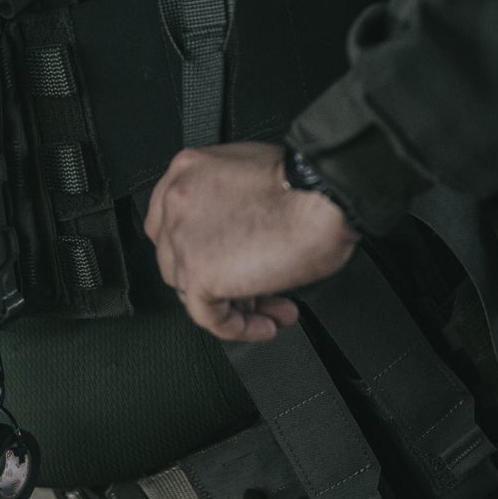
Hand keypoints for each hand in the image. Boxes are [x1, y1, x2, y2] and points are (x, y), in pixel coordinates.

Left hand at [144, 140, 356, 342]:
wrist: (324, 198)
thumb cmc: (307, 186)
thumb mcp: (254, 178)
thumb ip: (230, 203)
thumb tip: (234, 239)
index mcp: (188, 171)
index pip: (173, 223)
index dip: (202, 249)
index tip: (230, 263)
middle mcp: (177, 200)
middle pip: (178, 258)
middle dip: (221, 280)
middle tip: (258, 290)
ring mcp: (182, 236)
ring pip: (191, 289)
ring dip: (236, 305)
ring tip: (272, 310)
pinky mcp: (199, 270)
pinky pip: (209, 316)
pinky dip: (239, 327)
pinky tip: (265, 324)